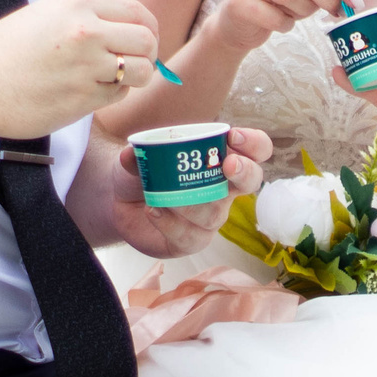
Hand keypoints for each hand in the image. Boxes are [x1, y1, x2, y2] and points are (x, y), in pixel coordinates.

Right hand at [0, 0, 159, 139]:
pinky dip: (113, 94)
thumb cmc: (4, 51)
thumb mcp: (46, 14)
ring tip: (114, 78)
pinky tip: (90, 91)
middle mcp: (86, 31)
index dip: (149, 28)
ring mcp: (86, 66)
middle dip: (148, 54)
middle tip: (135, 63)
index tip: (144, 40)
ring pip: (140, 70)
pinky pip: (118, 94)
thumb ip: (86, 16)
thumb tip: (127, 29)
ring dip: (135, 76)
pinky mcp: (82, 98)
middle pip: (147, 40)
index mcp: (77, 4)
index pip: (137, 12)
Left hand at [111, 126, 271, 257]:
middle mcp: (222, 190)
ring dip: (191, 204)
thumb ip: (136, 154)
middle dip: (245, 172)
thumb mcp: (137, 156)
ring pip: (215, 214)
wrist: (121, 200)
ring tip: (163, 196)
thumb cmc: (144, 171)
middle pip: (251, 181)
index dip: (253, 144)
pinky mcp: (191, 240)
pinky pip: (191, 237)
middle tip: (228, 165)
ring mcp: (209, 217)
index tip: (233, 136)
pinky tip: (154, 212)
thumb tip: (129, 155)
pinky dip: (171, 224)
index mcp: (220, 160)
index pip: (255, 150)